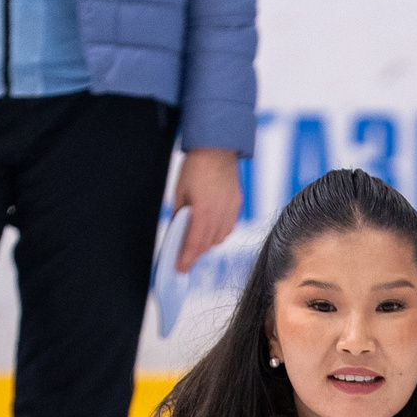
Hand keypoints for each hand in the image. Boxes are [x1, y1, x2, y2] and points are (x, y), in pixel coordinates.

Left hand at [171, 148, 240, 272]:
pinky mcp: (237, 204)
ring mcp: (231, 210)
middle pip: (208, 244)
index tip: (181, 269)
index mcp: (204, 212)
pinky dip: (219, 233)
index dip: (187, 259)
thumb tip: (179, 230)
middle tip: (186, 259)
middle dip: (196, 254)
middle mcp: (220, 214)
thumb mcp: (180, 192)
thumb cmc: (195, 167)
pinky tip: (211, 231)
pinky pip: (229, 227)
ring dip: (208, 244)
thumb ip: (181, 214)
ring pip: (221, 238)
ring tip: (197, 244)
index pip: (194, 243)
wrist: (216, 147)